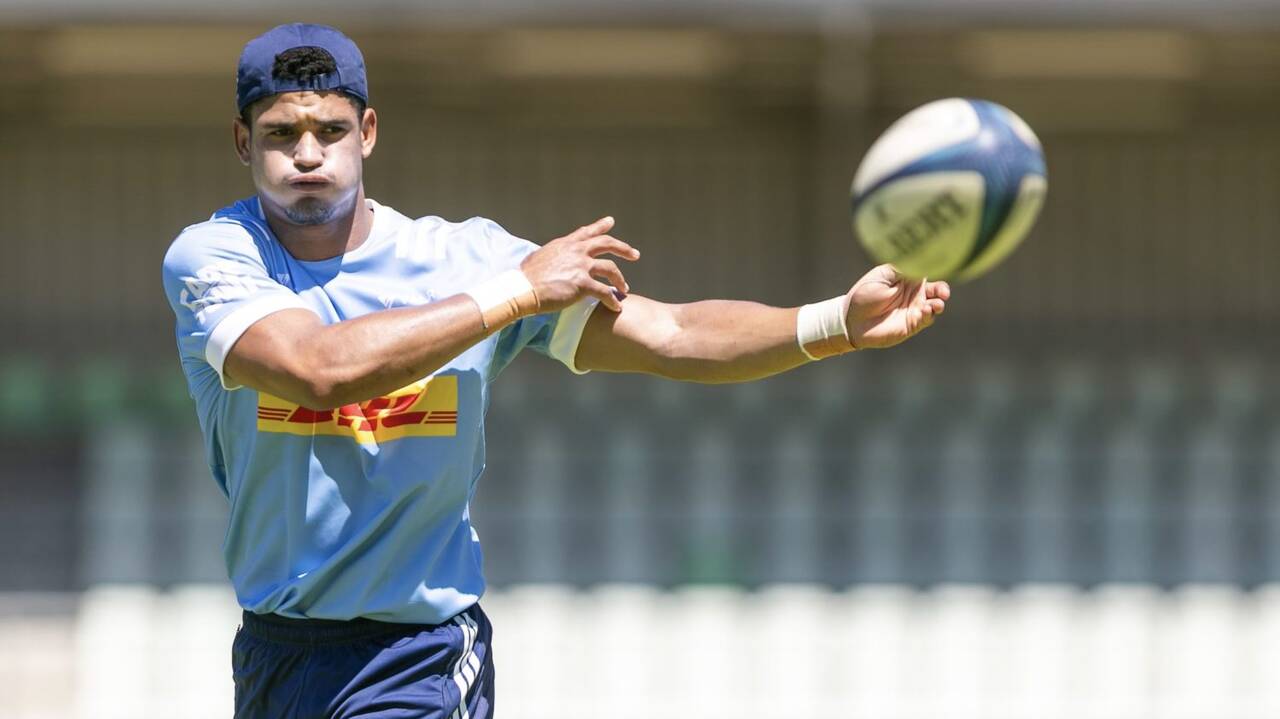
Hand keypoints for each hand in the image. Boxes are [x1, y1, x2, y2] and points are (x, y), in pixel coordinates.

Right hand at [520, 216, 639, 312]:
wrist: (523, 288)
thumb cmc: (526, 276)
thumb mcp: (540, 256)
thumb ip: (552, 254)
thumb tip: (551, 257)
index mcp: (566, 244)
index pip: (587, 232)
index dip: (600, 226)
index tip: (611, 221)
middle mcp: (576, 251)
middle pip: (607, 243)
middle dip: (623, 249)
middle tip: (635, 254)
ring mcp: (581, 266)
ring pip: (611, 268)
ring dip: (620, 279)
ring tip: (625, 289)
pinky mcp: (582, 284)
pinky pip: (605, 292)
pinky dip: (612, 301)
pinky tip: (616, 308)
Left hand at [844, 264, 949, 349]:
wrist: (852, 318)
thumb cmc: (864, 294)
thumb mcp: (882, 275)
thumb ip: (901, 268)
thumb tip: (920, 259)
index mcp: (908, 278)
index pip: (928, 272)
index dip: (937, 270)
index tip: (940, 269)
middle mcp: (915, 293)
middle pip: (937, 289)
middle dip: (943, 290)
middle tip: (944, 292)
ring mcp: (915, 309)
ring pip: (935, 305)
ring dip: (939, 304)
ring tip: (935, 304)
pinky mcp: (912, 324)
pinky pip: (927, 319)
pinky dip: (929, 315)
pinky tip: (925, 311)